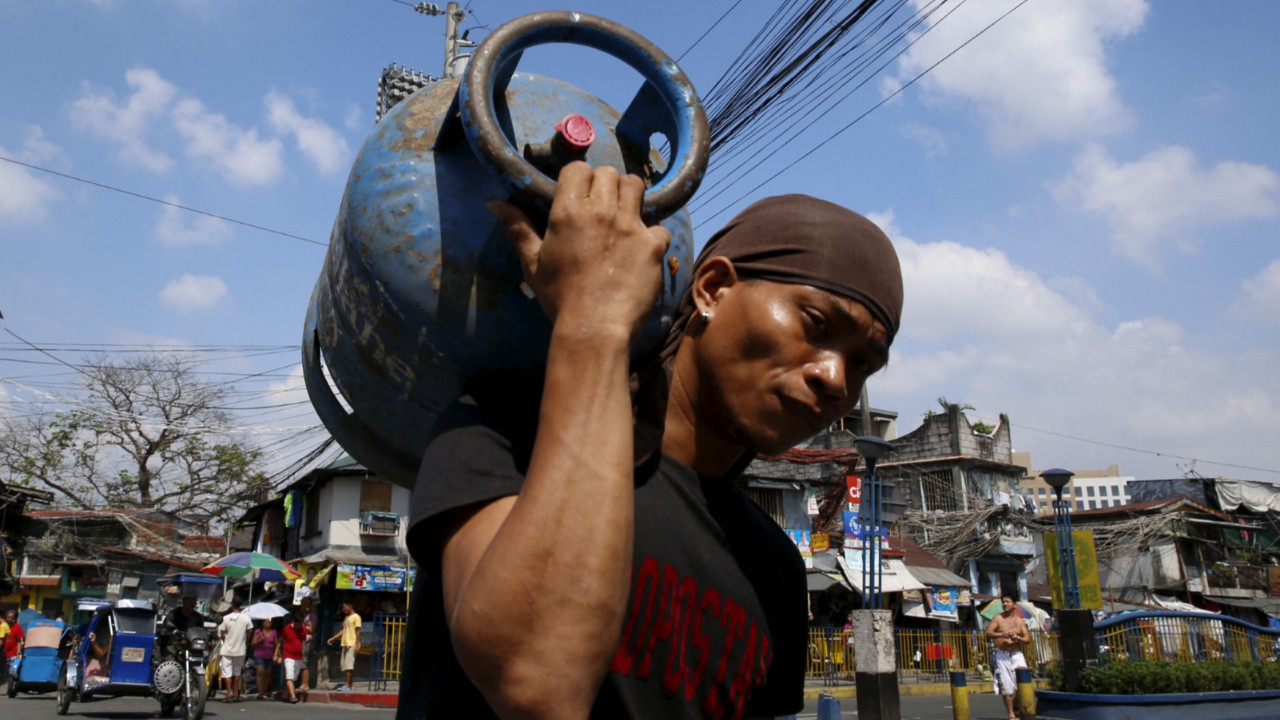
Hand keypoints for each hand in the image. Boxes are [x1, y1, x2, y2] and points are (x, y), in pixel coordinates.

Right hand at [490, 162, 670, 341]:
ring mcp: (631, 226)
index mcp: (569, 212)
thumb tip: (495, 203)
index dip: (578, 179)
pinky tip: (642, 250)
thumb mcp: (532, 263)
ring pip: (636, 187)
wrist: (594, 327)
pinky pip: (659, 226)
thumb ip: (518, 228)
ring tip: (623, 217)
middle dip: (605, 184)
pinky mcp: (653, 245)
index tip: (578, 195)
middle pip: (609, 173)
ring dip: (629, 196)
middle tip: (601, 207)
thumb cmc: (559, 297)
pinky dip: (652, 235)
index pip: (578, 169)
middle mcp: (602, 212)